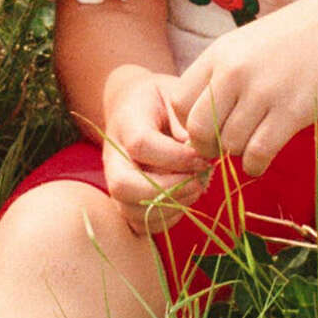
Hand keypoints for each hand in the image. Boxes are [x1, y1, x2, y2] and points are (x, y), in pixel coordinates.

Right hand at [99, 64, 210, 234]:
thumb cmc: (161, 100)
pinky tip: (185, 199)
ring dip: (170, 206)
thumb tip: (198, 150)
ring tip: (197, 188)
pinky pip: (139, 222)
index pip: (141, 145)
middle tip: (200, 180)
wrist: (134, 105)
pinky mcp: (125, 199)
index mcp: (126, 123)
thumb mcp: (175, 95)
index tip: (203, 157)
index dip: (175, 157)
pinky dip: (165, 218)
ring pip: (129, 209)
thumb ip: (186, 119)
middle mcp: (114, 156)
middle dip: (168, 189)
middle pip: (123, 185)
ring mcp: (116, 180)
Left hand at [166, 0, 317, 177]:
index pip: (180, 102)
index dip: (189, 124)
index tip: (209, 129)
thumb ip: (226, 73)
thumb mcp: (250, 43)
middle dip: (208, 148)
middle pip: (198, 130)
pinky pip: (258, 153)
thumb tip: (207, 115)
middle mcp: (234, 72)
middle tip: (225, 148)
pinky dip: (256, 166)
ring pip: (230, 145)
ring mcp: (263, 92)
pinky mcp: (292, 110)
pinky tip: (263, 162)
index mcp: (220, 53)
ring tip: (254, 145)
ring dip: (239, 154)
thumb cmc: (303, 33)